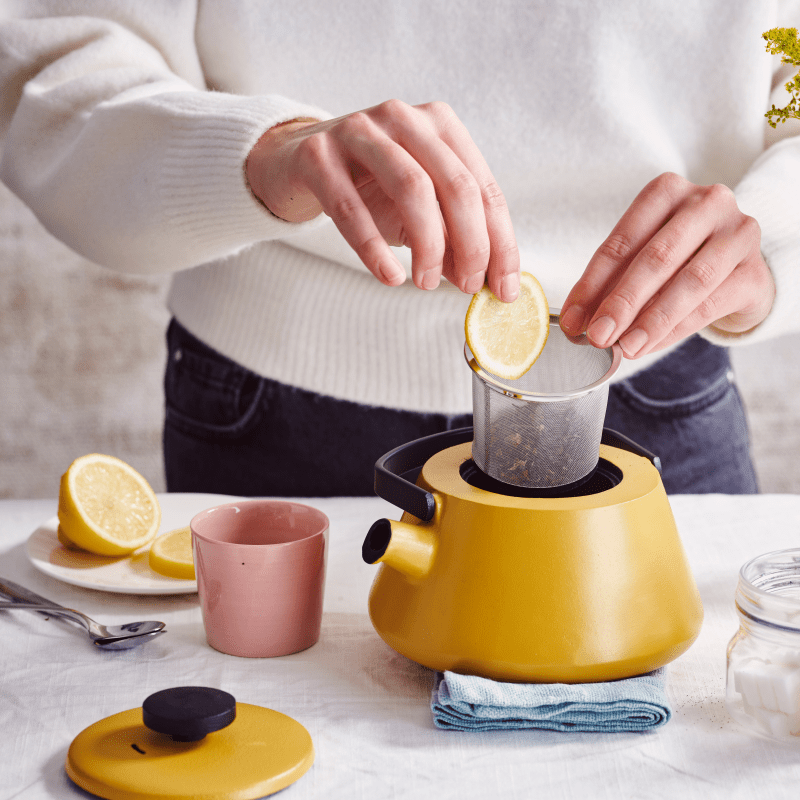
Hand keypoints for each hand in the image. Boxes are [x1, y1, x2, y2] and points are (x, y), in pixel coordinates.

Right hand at [245, 100, 519, 300]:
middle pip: (455, 185)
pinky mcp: (317, 155)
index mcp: (439, 126)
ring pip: (411, 189)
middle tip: (468, 286)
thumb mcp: (416, 210)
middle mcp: (404, 119)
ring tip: (426, 282)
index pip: (484, 187)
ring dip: (428, 245)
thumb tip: (482, 279)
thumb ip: (451, 238)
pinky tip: (389, 276)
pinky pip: (350, 207)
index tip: (504, 287)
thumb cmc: (366, 186)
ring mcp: (358, 131)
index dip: (500, 242)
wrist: (294, 163)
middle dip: (472, 244)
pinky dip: (373, 248)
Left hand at [560, 173, 774, 356]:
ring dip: (651, 320)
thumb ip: (610, 285)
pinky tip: (650, 345)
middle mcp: (707, 204)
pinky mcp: (755, 272)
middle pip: (657, 257)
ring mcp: (738, 235)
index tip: (572, 319)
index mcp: (667, 192)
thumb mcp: (640, 261)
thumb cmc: (680, 260)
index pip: (622, 241)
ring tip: (625, 347)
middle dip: (622, 302)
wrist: (738, 270)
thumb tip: (578, 322)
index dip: (592, 284)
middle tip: (597, 335)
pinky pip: (710, 305)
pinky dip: (675, 330)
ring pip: (689, 282)